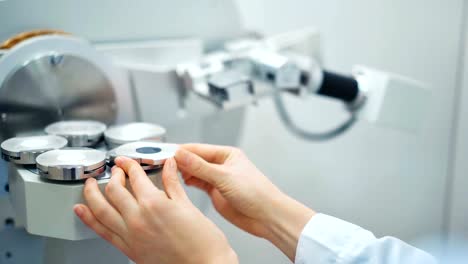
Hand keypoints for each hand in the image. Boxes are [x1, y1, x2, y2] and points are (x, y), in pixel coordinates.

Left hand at [73, 156, 237, 263]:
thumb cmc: (203, 241)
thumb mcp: (188, 206)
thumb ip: (173, 184)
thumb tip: (169, 165)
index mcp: (155, 204)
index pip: (135, 176)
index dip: (129, 165)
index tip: (127, 161)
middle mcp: (138, 218)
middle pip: (115, 190)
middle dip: (113, 175)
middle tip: (115, 170)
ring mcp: (131, 235)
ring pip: (101, 209)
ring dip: (91, 193)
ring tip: (89, 184)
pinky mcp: (128, 249)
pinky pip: (102, 232)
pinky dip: (88, 219)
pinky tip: (81, 210)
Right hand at [175, 144, 314, 260]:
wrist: (266, 216)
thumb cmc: (256, 192)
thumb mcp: (224, 177)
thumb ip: (201, 167)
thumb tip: (181, 154)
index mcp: (227, 154)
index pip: (198, 148)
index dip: (181, 150)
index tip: (165, 152)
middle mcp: (221, 164)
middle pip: (194, 159)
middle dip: (179, 160)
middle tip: (162, 163)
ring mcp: (217, 178)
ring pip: (194, 171)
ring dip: (182, 171)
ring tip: (168, 172)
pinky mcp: (215, 192)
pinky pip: (197, 183)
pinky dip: (188, 182)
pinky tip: (180, 181)